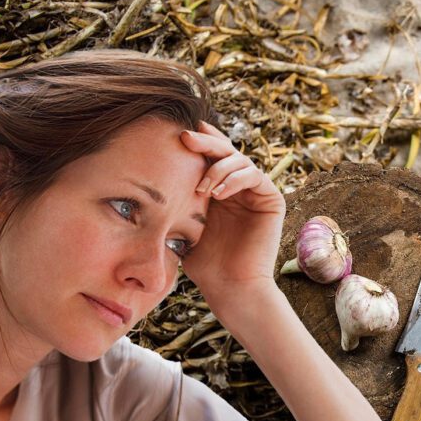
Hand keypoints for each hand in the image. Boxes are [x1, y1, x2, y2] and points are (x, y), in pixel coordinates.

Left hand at [177, 121, 284, 304]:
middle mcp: (239, 188)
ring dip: (218, 167)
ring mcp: (256, 193)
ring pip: (240, 160)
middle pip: (226, 152)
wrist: (231, 287)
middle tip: (185, 138)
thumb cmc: (204, 264)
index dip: (199, 142)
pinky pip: (255, 175)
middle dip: (206, 143)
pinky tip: (218, 192)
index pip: (210, 157)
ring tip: (202, 188)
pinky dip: (235, 178)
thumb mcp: (183, 224)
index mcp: (219, 190)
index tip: (178, 132)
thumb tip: (149, 175)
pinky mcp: (271, 200)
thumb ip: (177, 198)